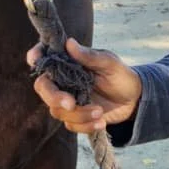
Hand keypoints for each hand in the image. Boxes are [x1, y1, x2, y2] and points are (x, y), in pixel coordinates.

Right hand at [28, 37, 142, 133]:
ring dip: (79, 114)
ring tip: (100, 112)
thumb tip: (69, 43)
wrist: (134, 100)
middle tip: (70, 103)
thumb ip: (90, 56)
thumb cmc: (121, 76)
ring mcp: (67, 99)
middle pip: (43, 88)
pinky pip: (70, 124)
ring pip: (57, 110)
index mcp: (69, 62)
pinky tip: (101, 121)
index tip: (34, 59)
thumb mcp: (110, 63)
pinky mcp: (74, 116)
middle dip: (54, 97)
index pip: (46, 56)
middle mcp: (63, 80)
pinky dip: (85, 125)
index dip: (36, 55)